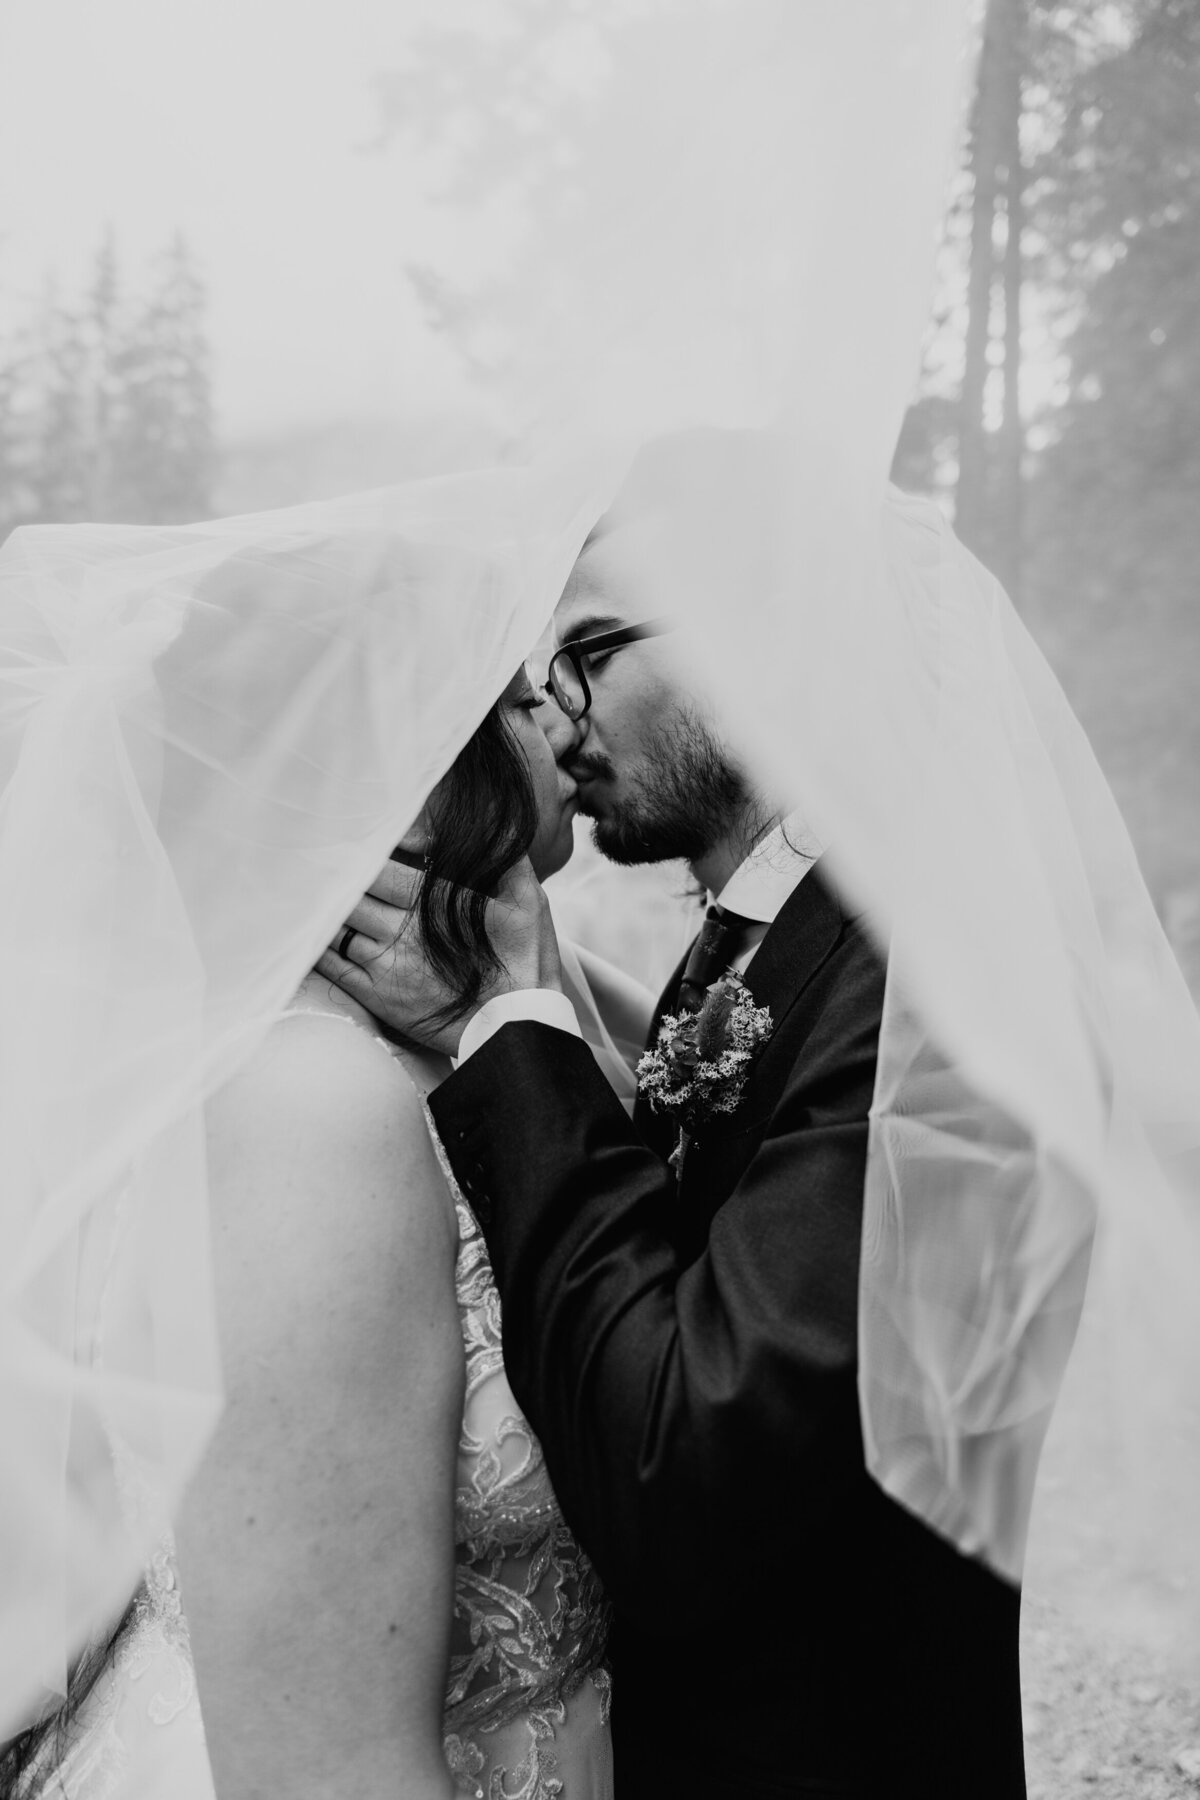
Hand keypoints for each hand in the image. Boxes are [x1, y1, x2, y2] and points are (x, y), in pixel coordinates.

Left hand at [314, 855, 562, 1057]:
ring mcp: (386, 965)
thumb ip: (507, 860)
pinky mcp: (378, 997)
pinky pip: (333, 967)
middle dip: (331, 877)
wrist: (518, 1027)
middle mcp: (402, 930)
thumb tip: (498, 825)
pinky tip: (308, 934)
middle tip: (308, 862)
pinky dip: (316, 948)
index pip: (376, 868)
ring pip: (335, 928)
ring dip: (319, 910)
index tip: (339, 843)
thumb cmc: (526, 962)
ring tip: (300, 893)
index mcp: (431, 901)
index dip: (355, 854)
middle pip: (349, 893)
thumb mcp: (529, 901)